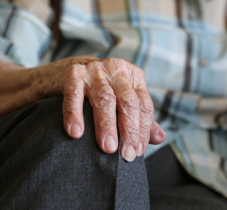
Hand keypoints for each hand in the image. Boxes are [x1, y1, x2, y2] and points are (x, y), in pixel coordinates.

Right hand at [34, 56, 165, 161]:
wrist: (65, 73)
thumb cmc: (99, 91)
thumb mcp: (122, 99)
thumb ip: (139, 118)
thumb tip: (160, 138)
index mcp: (133, 76)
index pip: (143, 105)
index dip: (142, 130)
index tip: (137, 152)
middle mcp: (116, 70)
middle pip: (128, 102)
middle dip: (129, 131)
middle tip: (126, 155)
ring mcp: (94, 70)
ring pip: (105, 99)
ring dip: (107, 126)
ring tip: (108, 148)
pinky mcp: (73, 74)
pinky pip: (74, 95)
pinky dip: (75, 115)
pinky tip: (77, 133)